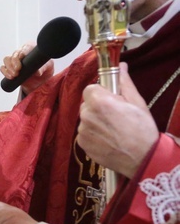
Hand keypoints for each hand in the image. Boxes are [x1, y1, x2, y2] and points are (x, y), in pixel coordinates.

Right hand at [1, 42, 54, 94]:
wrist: (40, 79)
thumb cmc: (45, 69)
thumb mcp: (48, 67)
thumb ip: (44, 68)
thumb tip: (38, 72)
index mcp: (30, 48)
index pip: (25, 48)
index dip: (22, 52)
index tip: (21, 57)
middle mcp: (21, 53)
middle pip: (14, 54)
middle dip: (14, 62)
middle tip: (18, 70)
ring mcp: (14, 60)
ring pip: (7, 60)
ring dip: (9, 68)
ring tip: (14, 75)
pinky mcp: (10, 68)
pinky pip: (3, 68)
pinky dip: (5, 72)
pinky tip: (10, 77)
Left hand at [77, 63, 158, 178]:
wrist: (141, 158)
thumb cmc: (142, 129)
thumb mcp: (137, 102)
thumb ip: (124, 83)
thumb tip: (121, 66)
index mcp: (99, 102)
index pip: (89, 89)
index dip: (100, 93)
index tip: (111, 99)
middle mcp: (86, 115)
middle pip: (86, 104)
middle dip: (97, 107)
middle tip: (114, 116)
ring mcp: (82, 131)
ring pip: (85, 119)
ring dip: (95, 121)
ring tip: (113, 129)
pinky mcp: (81, 144)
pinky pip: (84, 133)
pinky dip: (93, 134)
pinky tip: (107, 139)